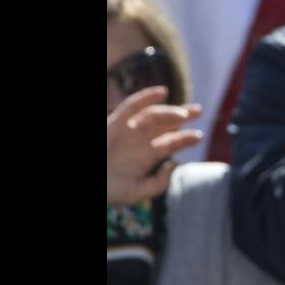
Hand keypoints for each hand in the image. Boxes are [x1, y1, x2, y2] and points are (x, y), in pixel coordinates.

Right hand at [107, 87, 203, 205]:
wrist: (85, 185)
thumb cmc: (108, 191)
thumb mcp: (136, 193)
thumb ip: (158, 183)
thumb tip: (175, 163)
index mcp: (147, 156)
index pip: (172, 142)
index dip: (186, 138)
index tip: (199, 135)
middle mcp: (140, 141)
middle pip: (166, 124)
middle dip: (183, 116)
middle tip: (200, 111)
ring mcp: (127, 131)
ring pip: (152, 115)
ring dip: (169, 110)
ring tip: (184, 112)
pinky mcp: (113, 124)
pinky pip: (130, 107)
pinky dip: (145, 97)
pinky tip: (162, 91)